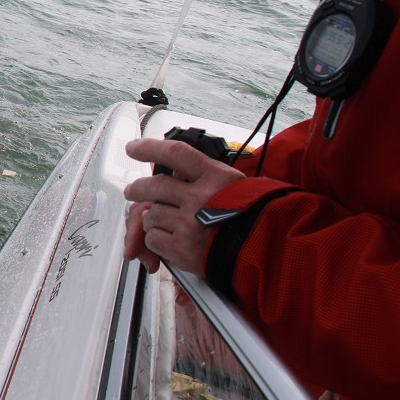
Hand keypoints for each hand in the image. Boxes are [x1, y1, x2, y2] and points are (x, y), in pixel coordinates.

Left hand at [122, 138, 244, 273]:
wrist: (267, 252)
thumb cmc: (255, 217)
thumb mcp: (235, 184)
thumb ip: (205, 176)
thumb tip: (175, 171)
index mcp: (214, 177)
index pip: (176, 154)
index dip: (150, 148)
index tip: (132, 148)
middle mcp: (199, 198)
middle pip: (154, 186)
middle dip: (138, 188)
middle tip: (131, 190)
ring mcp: (189, 224)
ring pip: (151, 215)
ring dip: (151, 219)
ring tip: (161, 222)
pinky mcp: (183, 249)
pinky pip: (153, 239)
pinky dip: (155, 240)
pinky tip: (167, 240)